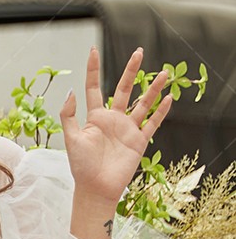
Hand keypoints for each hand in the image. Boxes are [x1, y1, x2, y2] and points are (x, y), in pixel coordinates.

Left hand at [61, 45, 172, 206]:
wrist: (96, 188)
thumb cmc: (80, 166)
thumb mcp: (70, 139)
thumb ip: (69, 115)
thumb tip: (71, 91)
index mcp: (95, 117)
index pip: (94, 88)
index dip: (93, 70)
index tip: (93, 50)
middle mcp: (113, 119)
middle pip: (124, 89)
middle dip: (131, 70)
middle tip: (139, 52)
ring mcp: (127, 129)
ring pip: (143, 103)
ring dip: (153, 88)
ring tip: (164, 73)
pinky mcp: (139, 141)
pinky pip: (152, 123)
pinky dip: (161, 112)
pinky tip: (168, 98)